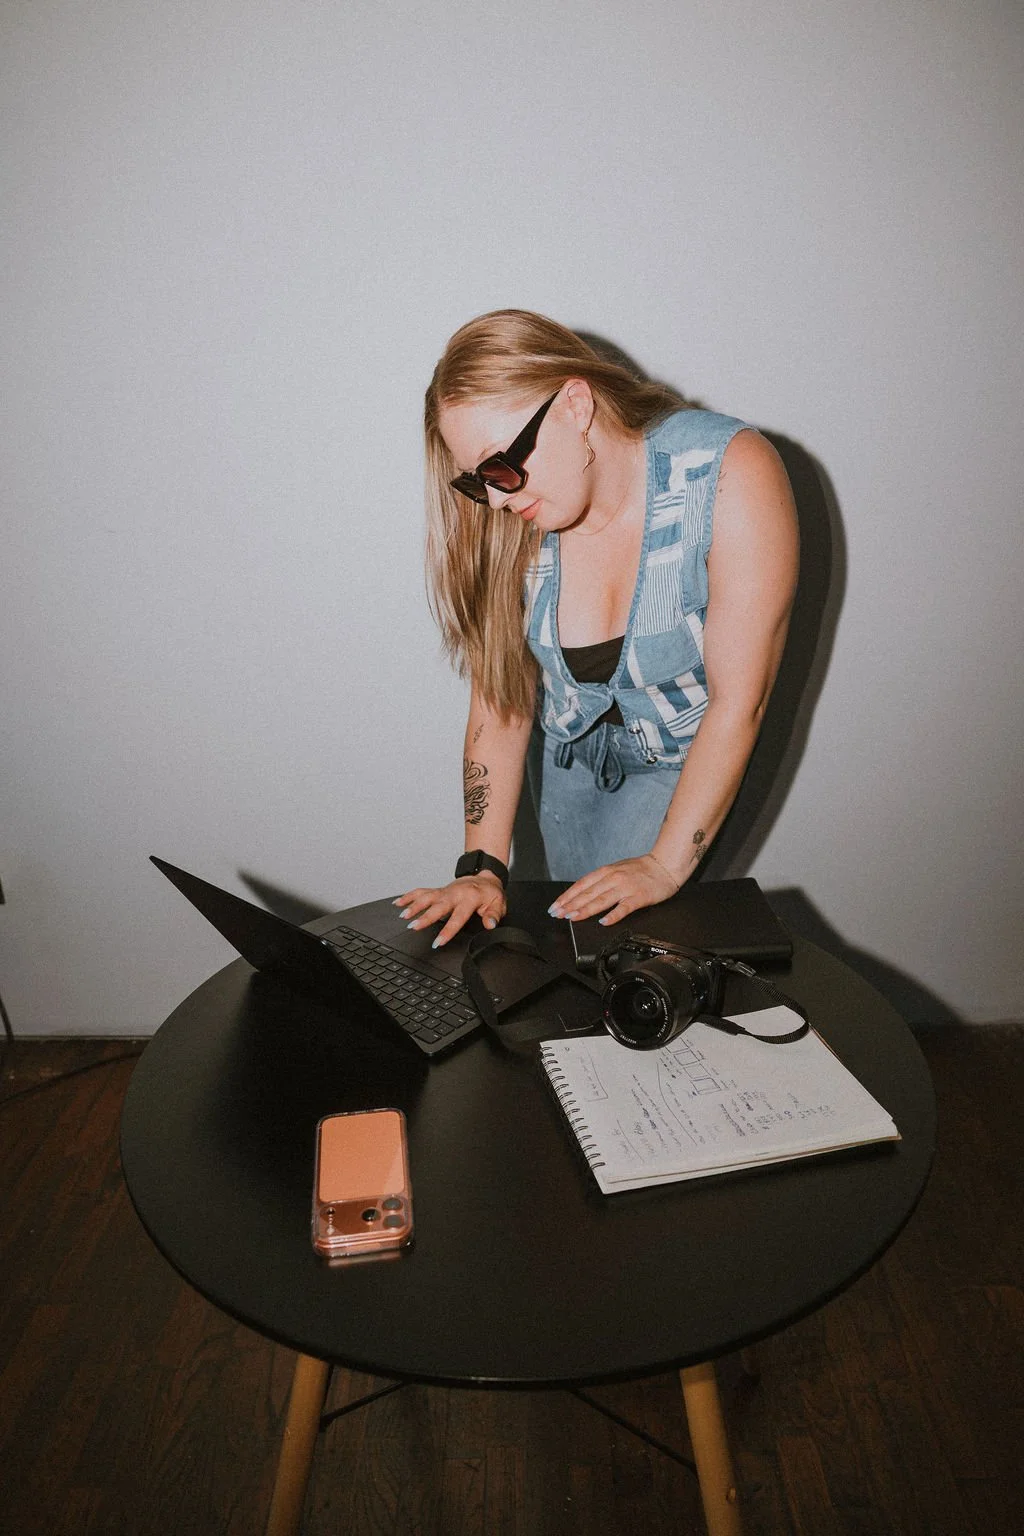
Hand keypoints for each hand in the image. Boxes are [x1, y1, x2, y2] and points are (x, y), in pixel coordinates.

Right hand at [393, 873, 505, 948]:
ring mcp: (444, 891)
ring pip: (426, 897)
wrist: (483, 877)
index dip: (447, 931)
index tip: (438, 942)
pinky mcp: (438, 890)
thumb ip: (494, 915)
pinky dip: (408, 896)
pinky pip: (421, 891)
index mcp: (469, 898)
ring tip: (403, 916)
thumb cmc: (489, 893)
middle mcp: (454, 894)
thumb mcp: (498, 903)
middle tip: (414, 927)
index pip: (457, 917)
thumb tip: (490, 924)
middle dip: (425, 917)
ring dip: (414, 906)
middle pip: (437, 907)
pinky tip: (398, 903)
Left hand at [547, 854, 680, 926]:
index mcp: (606, 872)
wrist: (665, 865)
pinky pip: (623, 908)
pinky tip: (603, 922)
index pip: (581, 884)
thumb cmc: (641, 869)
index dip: (567, 896)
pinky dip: (613, 915)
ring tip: (573, 916)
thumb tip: (583, 894)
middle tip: (557, 914)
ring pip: (601, 900)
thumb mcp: (617, 869)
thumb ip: (601, 881)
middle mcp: (613, 878)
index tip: (555, 906)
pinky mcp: (638, 897)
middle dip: (570, 904)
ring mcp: (625, 888)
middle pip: (588, 893)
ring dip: (585, 909)